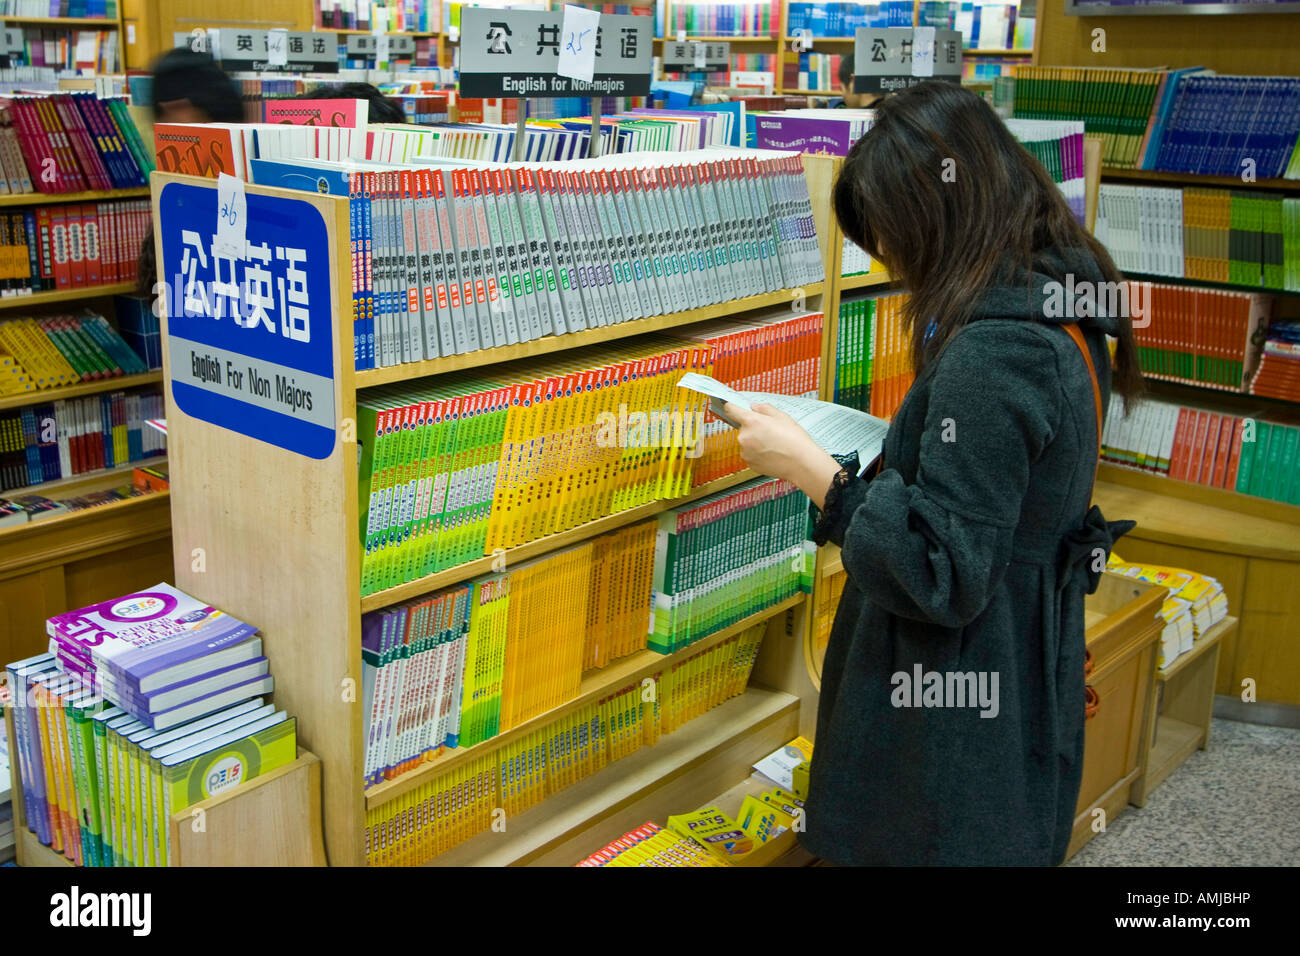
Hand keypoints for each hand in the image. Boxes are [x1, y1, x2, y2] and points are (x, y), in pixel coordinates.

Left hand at [725, 402, 842, 506]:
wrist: (802, 463)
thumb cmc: (794, 440)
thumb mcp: (782, 416)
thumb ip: (764, 408)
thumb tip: (754, 407)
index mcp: (751, 421)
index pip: (731, 409)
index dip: (731, 406)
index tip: (730, 405)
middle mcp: (744, 437)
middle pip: (742, 428)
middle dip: (752, 428)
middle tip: (770, 431)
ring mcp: (745, 452)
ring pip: (746, 442)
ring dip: (754, 441)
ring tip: (773, 444)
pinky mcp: (749, 463)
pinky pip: (750, 454)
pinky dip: (757, 453)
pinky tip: (772, 453)